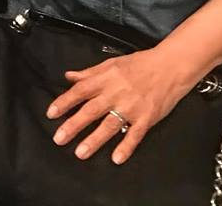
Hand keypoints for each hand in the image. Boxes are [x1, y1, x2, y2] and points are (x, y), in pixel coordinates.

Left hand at [46, 47, 194, 164]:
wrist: (169, 66)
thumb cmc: (139, 64)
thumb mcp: (112, 63)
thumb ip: (89, 73)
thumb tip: (69, 76)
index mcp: (106, 78)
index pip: (81, 90)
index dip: (65, 101)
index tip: (51, 113)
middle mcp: (116, 92)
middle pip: (92, 110)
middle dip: (74, 124)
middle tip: (59, 138)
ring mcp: (132, 106)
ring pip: (110, 124)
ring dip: (95, 139)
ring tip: (80, 153)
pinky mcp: (147, 117)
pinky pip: (135, 134)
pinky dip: (126, 146)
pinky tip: (116, 158)